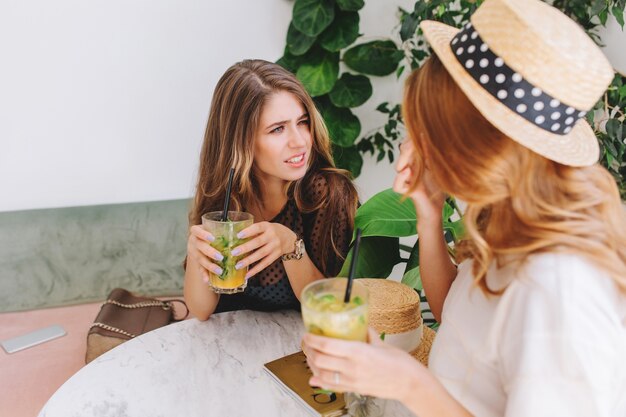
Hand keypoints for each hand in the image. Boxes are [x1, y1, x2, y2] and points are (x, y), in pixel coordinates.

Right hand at [187, 225, 225, 281]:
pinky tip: (207, 280)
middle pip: (199, 246)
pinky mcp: (195, 261)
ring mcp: (193, 252)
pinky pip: (199, 268)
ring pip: (200, 259)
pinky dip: (204, 274)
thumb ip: (223, 229)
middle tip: (220, 257)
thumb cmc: (211, 231)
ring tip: (219, 271)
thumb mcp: (213, 228)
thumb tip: (243, 229)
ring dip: (209, 266)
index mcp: (196, 231)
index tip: (213, 238)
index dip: (203, 234)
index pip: (196, 230)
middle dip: (210, 252)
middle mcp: (193, 241)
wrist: (198, 240)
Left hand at [231, 222, 296, 277]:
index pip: (258, 228)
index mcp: (267, 226)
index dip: (248, 231)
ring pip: (261, 254)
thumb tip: (234, 238)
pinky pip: (265, 263)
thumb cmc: (271, 231)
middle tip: (234, 252)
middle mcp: (272, 236)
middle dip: (245, 248)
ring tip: (238, 265)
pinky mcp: (276, 256)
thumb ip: (253, 231)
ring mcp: (275, 247)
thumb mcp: (265, 226)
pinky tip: (247, 274)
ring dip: (248, 261)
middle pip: (258, 242)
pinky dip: (255, 270)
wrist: (289, 238)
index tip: (238, 235)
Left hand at [302, 329, 426, 400]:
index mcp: (358, 352)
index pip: (327, 345)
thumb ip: (366, 333)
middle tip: (306, 343)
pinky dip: (319, 380)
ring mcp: (352, 380)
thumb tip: (359, 324)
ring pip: (322, 374)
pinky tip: (314, 376)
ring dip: (312, 365)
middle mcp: (352, 367)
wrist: (410, 383)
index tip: (307, 334)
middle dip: (308, 351)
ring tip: (309, 356)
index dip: (312, 340)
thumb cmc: (399, 363)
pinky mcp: (354, 389)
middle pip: (320, 360)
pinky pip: (332, 386)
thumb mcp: (380, 343)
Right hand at [393, 138, 444, 224]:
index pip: (410, 144)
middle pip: (403, 151)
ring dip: (405, 159)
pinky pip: (397, 186)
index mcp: (418, 160)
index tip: (423, 131)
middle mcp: (410, 168)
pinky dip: (400, 179)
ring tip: (414, 153)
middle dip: (409, 145)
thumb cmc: (438, 188)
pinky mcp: (407, 191)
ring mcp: (407, 180)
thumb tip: (432, 136)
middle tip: (418, 139)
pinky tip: (408, 172)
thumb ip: (434, 154)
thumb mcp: (440, 167)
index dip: (413, 137)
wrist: (436, 208)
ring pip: (399, 167)